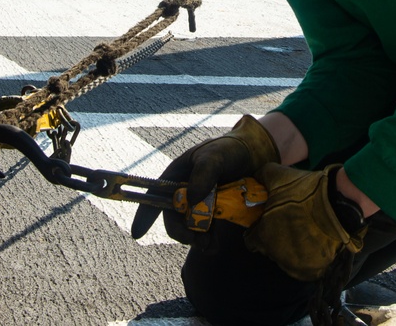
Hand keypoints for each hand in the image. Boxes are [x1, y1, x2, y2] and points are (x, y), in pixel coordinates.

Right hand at [130, 115, 278, 245]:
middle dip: (181, 232)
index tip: (138, 234)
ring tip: (210, 246)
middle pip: (173, 218)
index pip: (154, 194)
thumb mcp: (216, 156)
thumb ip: (204, 174)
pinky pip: (206, 231)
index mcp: (177, 174)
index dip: (144, 214)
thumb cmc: (231, 149)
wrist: (258, 155)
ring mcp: (200, 203)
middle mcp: (185, 191)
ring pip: (189, 228)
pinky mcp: (214, 213)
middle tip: (196, 241)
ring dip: (197, 239)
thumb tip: (191, 199)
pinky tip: (215, 244)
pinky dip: (209, 240)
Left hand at [244, 163, 366, 281]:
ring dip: (290, 248)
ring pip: (285, 259)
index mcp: (264, 235)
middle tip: (286, 222)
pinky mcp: (313, 270)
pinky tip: (311, 242)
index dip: (257, 229)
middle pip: (268, 249)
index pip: (251, 239)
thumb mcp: (278, 176)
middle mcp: (276, 254)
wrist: (340, 204)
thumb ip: (261, 177)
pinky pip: (303, 267)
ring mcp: (295, 264)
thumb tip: (255, 179)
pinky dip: (305, 258)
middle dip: (273, 237)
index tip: (266, 221)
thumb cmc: (306, 192)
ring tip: (302, 231)